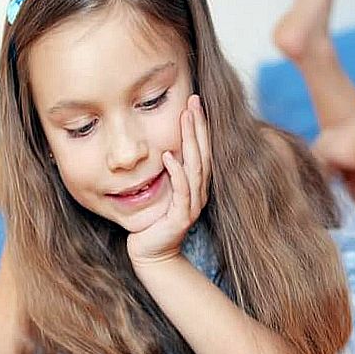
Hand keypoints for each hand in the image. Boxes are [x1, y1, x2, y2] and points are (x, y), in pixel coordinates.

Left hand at [127, 94, 211, 265]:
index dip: (200, 125)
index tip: (194, 101)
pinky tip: (169, 156)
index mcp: (196, 185)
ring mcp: (192, 205)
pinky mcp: (181, 217)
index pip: (202, 149)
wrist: (151, 252)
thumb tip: (163, 145)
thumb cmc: (154, 221)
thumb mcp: (162, 190)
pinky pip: (182, 191)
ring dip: (190, 141)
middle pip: (203, 153)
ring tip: (184, 119)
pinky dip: (177, 173)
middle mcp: (198, 192)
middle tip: (194, 101)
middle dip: (198, 126)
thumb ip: (167, 171)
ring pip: (195, 168)